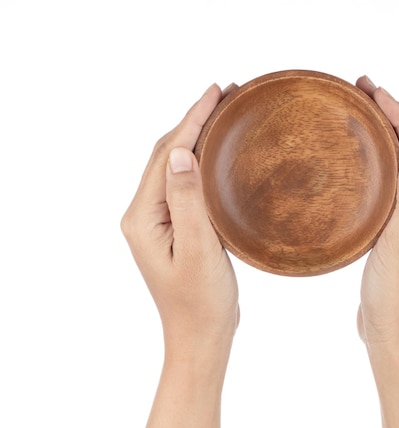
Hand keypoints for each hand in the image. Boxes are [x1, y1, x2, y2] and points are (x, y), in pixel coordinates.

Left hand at [121, 84, 238, 353]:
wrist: (201, 336)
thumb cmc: (201, 302)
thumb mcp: (198, 250)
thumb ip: (187, 201)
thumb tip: (179, 152)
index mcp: (143, 217)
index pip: (165, 155)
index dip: (191, 120)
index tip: (216, 91)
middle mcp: (144, 215)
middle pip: (165, 155)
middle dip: (194, 122)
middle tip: (226, 94)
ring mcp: (159, 223)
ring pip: (175, 168)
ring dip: (197, 139)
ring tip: (224, 114)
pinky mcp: (175, 230)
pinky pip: (186, 186)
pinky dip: (202, 164)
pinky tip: (219, 156)